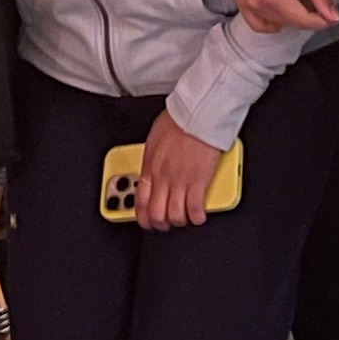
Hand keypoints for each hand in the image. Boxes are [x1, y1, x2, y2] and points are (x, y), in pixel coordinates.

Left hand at [131, 111, 226, 231]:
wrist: (195, 115)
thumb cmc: (177, 121)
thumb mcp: (154, 140)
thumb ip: (153, 158)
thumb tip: (153, 166)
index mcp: (150, 167)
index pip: (140, 201)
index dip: (143, 217)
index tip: (148, 220)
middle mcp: (162, 177)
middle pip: (156, 213)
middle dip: (161, 224)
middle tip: (167, 224)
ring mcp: (180, 181)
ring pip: (174, 216)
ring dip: (179, 221)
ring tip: (184, 218)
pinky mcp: (198, 181)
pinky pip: (195, 209)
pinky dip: (197, 217)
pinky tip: (199, 215)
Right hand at [229, 0, 338, 33]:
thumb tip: (333, 17)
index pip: (305, 22)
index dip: (322, 21)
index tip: (329, 16)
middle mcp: (259, 5)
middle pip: (292, 24)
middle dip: (306, 15)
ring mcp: (248, 6)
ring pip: (277, 25)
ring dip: (289, 17)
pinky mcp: (242, 4)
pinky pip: (259, 25)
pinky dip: (271, 22)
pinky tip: (278, 9)